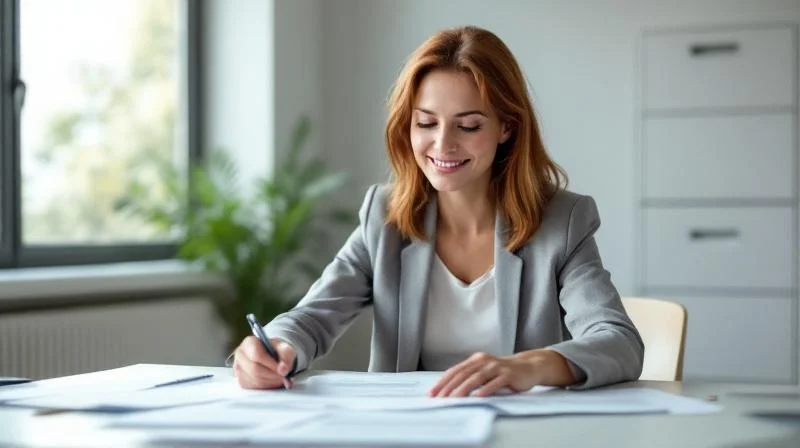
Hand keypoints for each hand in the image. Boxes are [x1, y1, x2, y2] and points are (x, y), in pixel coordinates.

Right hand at [233, 336, 295, 389]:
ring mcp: (238, 369)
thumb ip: (286, 356)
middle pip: (255, 369)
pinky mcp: (241, 380)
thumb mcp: (286, 349)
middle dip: (272, 375)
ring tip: (280, 379)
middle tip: (284, 377)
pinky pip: (254, 387)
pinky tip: (273, 381)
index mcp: (249, 342)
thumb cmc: (278, 351)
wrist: (273, 357)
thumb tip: (283, 370)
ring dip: (271, 382)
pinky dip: (266, 386)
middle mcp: (240, 355)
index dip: (271, 364)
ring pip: (255, 380)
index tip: (283, 370)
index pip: (257, 355)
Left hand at [428, 349, 575, 396]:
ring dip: (464, 388)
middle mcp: (484, 361)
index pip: (455, 371)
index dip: (442, 381)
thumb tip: (450, 390)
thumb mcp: (485, 372)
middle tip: (439, 397)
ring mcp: (496, 366)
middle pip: (463, 374)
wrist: (528, 366)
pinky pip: (495, 382)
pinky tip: (478, 395)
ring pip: (476, 378)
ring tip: (454, 398)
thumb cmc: (503, 372)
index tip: (433, 392)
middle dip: (449, 386)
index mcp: (476, 360)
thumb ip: (471, 377)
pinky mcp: (508, 374)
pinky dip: (486, 389)